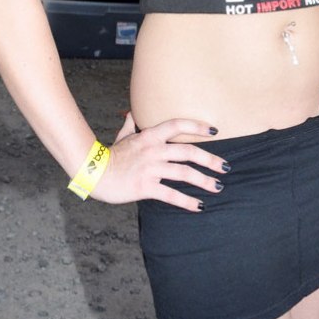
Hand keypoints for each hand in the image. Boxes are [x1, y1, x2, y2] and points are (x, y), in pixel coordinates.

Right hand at [90, 112, 227, 211]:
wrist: (93, 173)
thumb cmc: (109, 155)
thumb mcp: (122, 136)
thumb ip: (130, 124)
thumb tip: (131, 112)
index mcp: (150, 136)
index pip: (177, 125)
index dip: (197, 126)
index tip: (215, 130)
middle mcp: (153, 150)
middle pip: (188, 152)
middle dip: (210, 159)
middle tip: (225, 167)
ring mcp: (150, 168)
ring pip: (184, 173)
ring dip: (204, 181)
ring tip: (217, 187)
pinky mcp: (146, 187)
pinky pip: (171, 194)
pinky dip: (187, 201)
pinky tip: (199, 206)